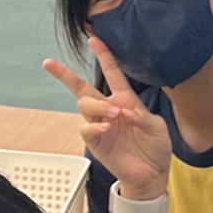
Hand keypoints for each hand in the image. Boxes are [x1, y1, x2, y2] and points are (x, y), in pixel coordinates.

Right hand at [42, 40, 173, 199]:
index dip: (102, 54)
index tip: (92, 37)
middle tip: (55, 67)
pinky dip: (95, 126)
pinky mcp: (96, 142)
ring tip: (115, 115)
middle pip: (81, 87)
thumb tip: (123, 111)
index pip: (111, 72)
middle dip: (65, 75)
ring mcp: (100, 125)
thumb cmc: (155, 148)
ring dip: (98, 106)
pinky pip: (86, 128)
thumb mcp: (157, 127)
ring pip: (84, 105)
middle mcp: (108, 109)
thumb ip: (142, 116)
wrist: (151, 174)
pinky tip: (107, 127)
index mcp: (125, 100)